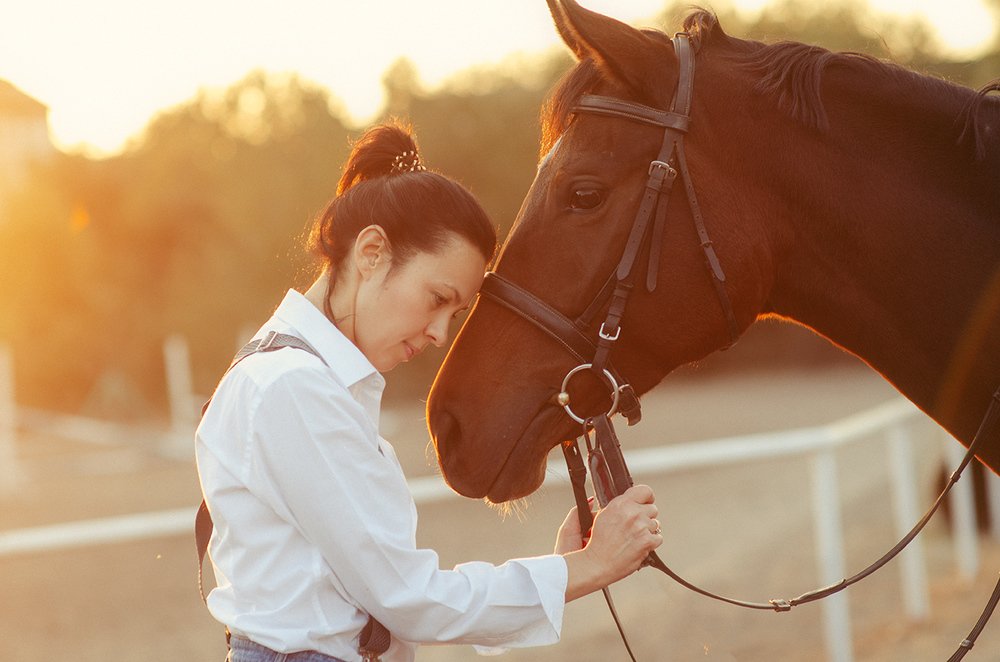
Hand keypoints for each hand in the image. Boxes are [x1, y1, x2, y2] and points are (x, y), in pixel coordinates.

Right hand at [562, 485, 661, 601]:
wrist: (597, 563)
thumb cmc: (599, 541)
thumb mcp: (603, 516)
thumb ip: (620, 506)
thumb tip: (633, 502)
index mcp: (621, 503)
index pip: (645, 491)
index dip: (648, 498)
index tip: (646, 503)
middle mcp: (632, 512)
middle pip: (653, 509)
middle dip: (647, 517)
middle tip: (636, 527)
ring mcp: (641, 526)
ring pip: (656, 524)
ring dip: (648, 531)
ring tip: (634, 538)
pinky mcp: (647, 541)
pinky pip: (658, 538)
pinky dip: (651, 543)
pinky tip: (638, 546)